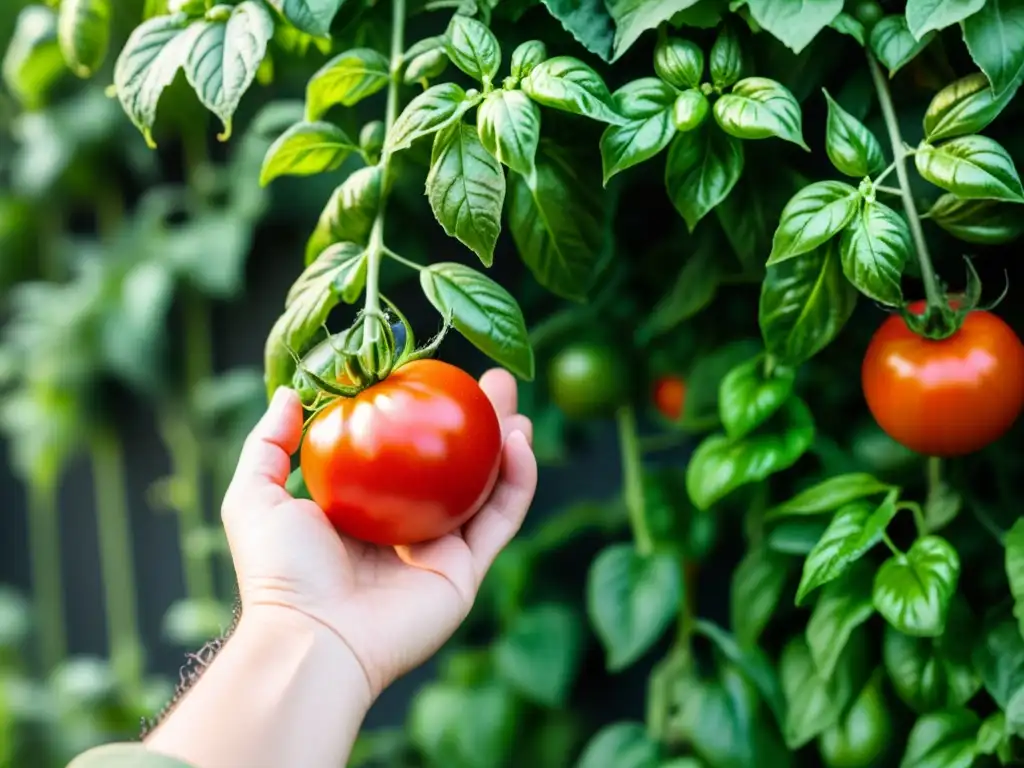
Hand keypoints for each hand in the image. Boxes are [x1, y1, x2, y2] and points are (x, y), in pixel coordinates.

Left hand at [219, 368, 536, 700]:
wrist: (312, 637)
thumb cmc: (280, 570)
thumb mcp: (255, 495)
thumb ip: (268, 443)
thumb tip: (290, 394)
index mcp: (363, 513)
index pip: (402, 456)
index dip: (421, 416)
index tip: (433, 378)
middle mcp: (405, 530)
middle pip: (452, 466)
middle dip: (476, 424)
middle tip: (491, 383)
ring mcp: (438, 552)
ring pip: (484, 489)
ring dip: (506, 445)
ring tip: (513, 404)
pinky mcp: (464, 572)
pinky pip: (500, 519)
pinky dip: (518, 480)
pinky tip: (520, 441)